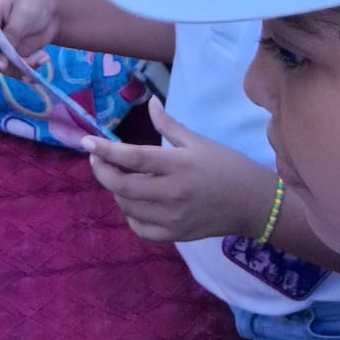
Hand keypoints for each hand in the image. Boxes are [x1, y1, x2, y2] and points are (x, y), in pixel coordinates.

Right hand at [0, 0, 60, 73]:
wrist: (50, 16)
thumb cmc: (33, 6)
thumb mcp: (24, 14)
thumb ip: (12, 32)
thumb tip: (4, 52)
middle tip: (8, 64)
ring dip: (15, 67)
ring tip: (38, 59)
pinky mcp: (5, 58)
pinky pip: (9, 69)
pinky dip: (22, 71)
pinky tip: (38, 65)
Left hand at [83, 97, 271, 242]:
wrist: (252, 204)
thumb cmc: (227, 166)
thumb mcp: (198, 141)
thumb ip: (168, 125)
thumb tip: (150, 104)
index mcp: (178, 165)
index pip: (132, 158)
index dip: (105, 151)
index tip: (86, 142)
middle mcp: (172, 194)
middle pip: (123, 186)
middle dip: (102, 171)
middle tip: (96, 159)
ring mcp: (173, 218)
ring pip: (128, 208)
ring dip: (116, 191)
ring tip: (120, 176)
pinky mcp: (176, 235)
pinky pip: (140, 229)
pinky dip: (130, 214)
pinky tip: (133, 201)